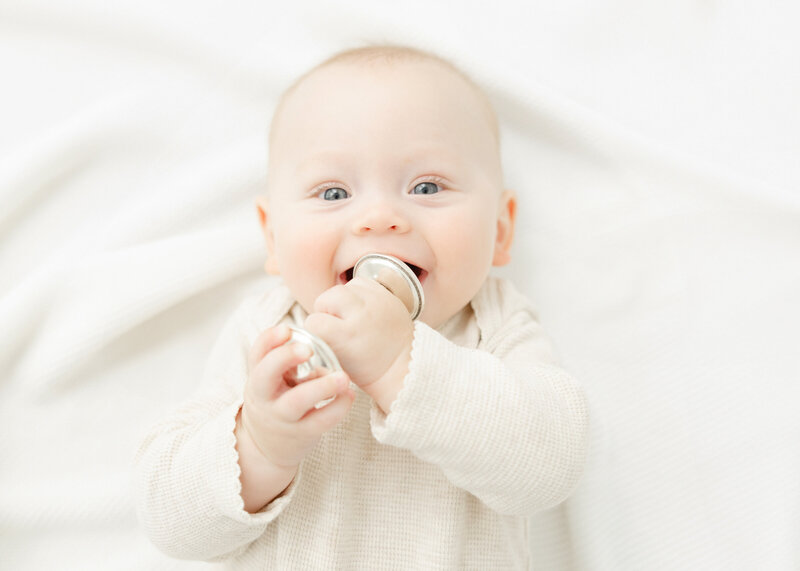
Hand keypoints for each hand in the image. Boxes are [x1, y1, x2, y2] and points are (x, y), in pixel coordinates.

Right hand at [240, 324, 354, 473]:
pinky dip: (338, 407)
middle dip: (285, 358)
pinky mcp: (302, 434)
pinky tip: (349, 395)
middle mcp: (265, 397)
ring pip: (296, 401)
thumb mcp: (274, 380)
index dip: (269, 340)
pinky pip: (320, 421)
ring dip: (321, 387)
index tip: (287, 329)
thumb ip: (290, 363)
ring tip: (343, 377)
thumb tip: (318, 352)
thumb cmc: (277, 400)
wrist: (267, 445)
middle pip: (265, 375)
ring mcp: (282, 417)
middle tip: (309, 349)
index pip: (257, 354)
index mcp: (258, 377)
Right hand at [304, 277, 413, 411]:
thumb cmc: (365, 368)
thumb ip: (319, 341)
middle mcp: (362, 314)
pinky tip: (359, 307)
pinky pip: (360, 282)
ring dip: (341, 300)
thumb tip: (304, 326)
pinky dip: (356, 293)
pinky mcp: (387, 294)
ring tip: (348, 315)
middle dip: (325, 310)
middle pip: (326, 298)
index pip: (313, 321)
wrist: (402, 365)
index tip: (322, 338)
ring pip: (342, 288)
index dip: (314, 330)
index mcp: (348, 336)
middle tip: (335, 325)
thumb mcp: (336, 362)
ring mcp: (376, 301)